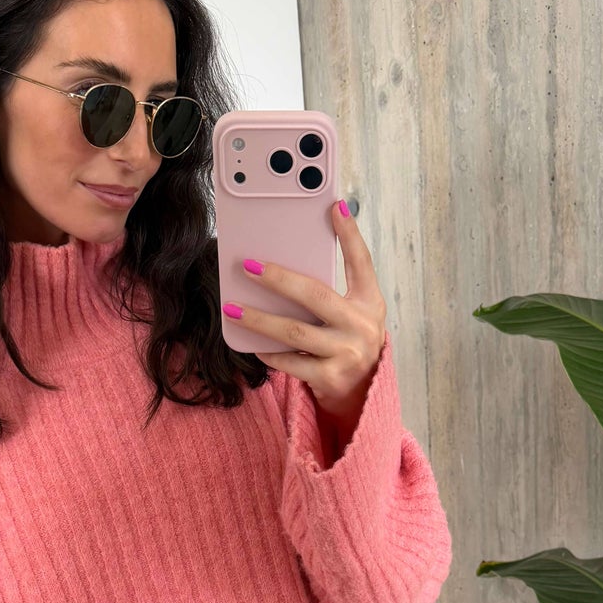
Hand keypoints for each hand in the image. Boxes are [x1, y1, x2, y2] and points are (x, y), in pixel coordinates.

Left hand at [223, 200, 386, 414]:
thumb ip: (333, 288)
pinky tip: (252, 344)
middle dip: (278, 279)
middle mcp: (362, 326)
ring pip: (295, 331)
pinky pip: (291, 361)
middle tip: (248, 266)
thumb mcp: (353, 313)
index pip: (361, 262)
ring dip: (260, 319)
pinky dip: (269, 352)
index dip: (349, 234)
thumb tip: (293, 258)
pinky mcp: (331, 377)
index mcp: (369, 302)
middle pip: (315, 295)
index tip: (333, 207)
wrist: (363, 394)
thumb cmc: (349, 344)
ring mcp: (347, 353)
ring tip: (233, 308)